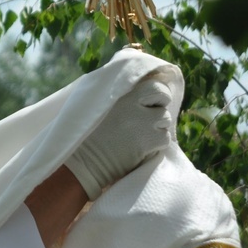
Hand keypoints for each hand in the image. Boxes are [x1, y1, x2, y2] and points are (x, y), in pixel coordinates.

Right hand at [64, 76, 172, 199]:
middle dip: (158, 108)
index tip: (150, 101)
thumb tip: (137, 91)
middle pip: (163, 98)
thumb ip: (115, 96)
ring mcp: (142, 123)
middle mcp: (133, 105)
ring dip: (157, 127)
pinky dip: (156, 144)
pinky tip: (141, 148)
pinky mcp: (146, 142)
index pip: (153, 84)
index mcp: (119, 94)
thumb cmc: (84, 134)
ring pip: (165, 119)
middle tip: (148, 119)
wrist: (82, 162)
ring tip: (140, 136)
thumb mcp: (94, 105)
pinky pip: (164, 138)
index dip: (156, 93)